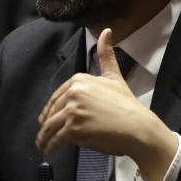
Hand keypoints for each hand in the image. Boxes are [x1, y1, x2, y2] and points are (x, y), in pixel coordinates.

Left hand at [35, 28, 176, 180]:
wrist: (137, 127)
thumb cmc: (127, 104)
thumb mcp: (114, 76)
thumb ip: (106, 55)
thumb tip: (107, 31)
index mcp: (80, 79)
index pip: (57, 96)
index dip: (51, 109)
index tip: (46, 117)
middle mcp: (74, 93)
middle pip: (52, 111)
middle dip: (46, 124)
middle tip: (42, 134)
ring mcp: (73, 111)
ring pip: (51, 126)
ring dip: (44, 137)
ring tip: (43, 144)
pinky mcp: (74, 129)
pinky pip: (57, 139)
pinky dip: (51, 146)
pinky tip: (50, 150)